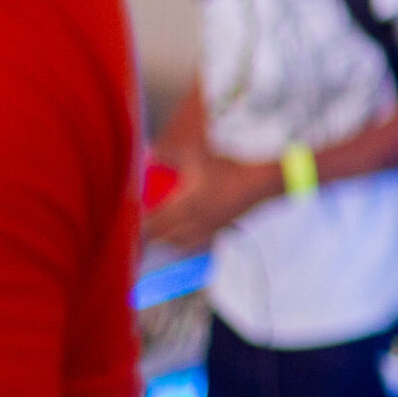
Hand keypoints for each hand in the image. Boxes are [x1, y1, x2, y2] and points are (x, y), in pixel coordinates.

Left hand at [140, 154, 280, 253]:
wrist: (262, 182)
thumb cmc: (231, 169)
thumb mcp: (199, 155)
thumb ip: (173, 154)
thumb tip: (153, 153)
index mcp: (186, 204)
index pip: (156, 222)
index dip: (143, 224)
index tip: (135, 223)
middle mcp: (195, 220)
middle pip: (167, 237)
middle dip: (154, 235)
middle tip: (144, 231)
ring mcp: (210, 227)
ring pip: (183, 242)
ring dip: (170, 241)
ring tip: (162, 237)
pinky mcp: (222, 228)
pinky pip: (199, 243)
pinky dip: (189, 243)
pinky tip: (188, 239)